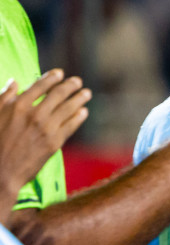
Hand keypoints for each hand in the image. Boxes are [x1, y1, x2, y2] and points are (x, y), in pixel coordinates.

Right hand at [0, 71, 91, 216]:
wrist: (1, 171)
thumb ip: (4, 97)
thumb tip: (14, 82)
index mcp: (18, 106)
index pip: (39, 86)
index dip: (52, 78)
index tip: (60, 73)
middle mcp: (34, 114)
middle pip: (58, 95)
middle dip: (70, 86)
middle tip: (77, 81)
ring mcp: (46, 128)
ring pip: (68, 108)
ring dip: (79, 99)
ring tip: (86, 93)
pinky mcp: (54, 142)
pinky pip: (71, 126)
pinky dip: (79, 117)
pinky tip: (83, 112)